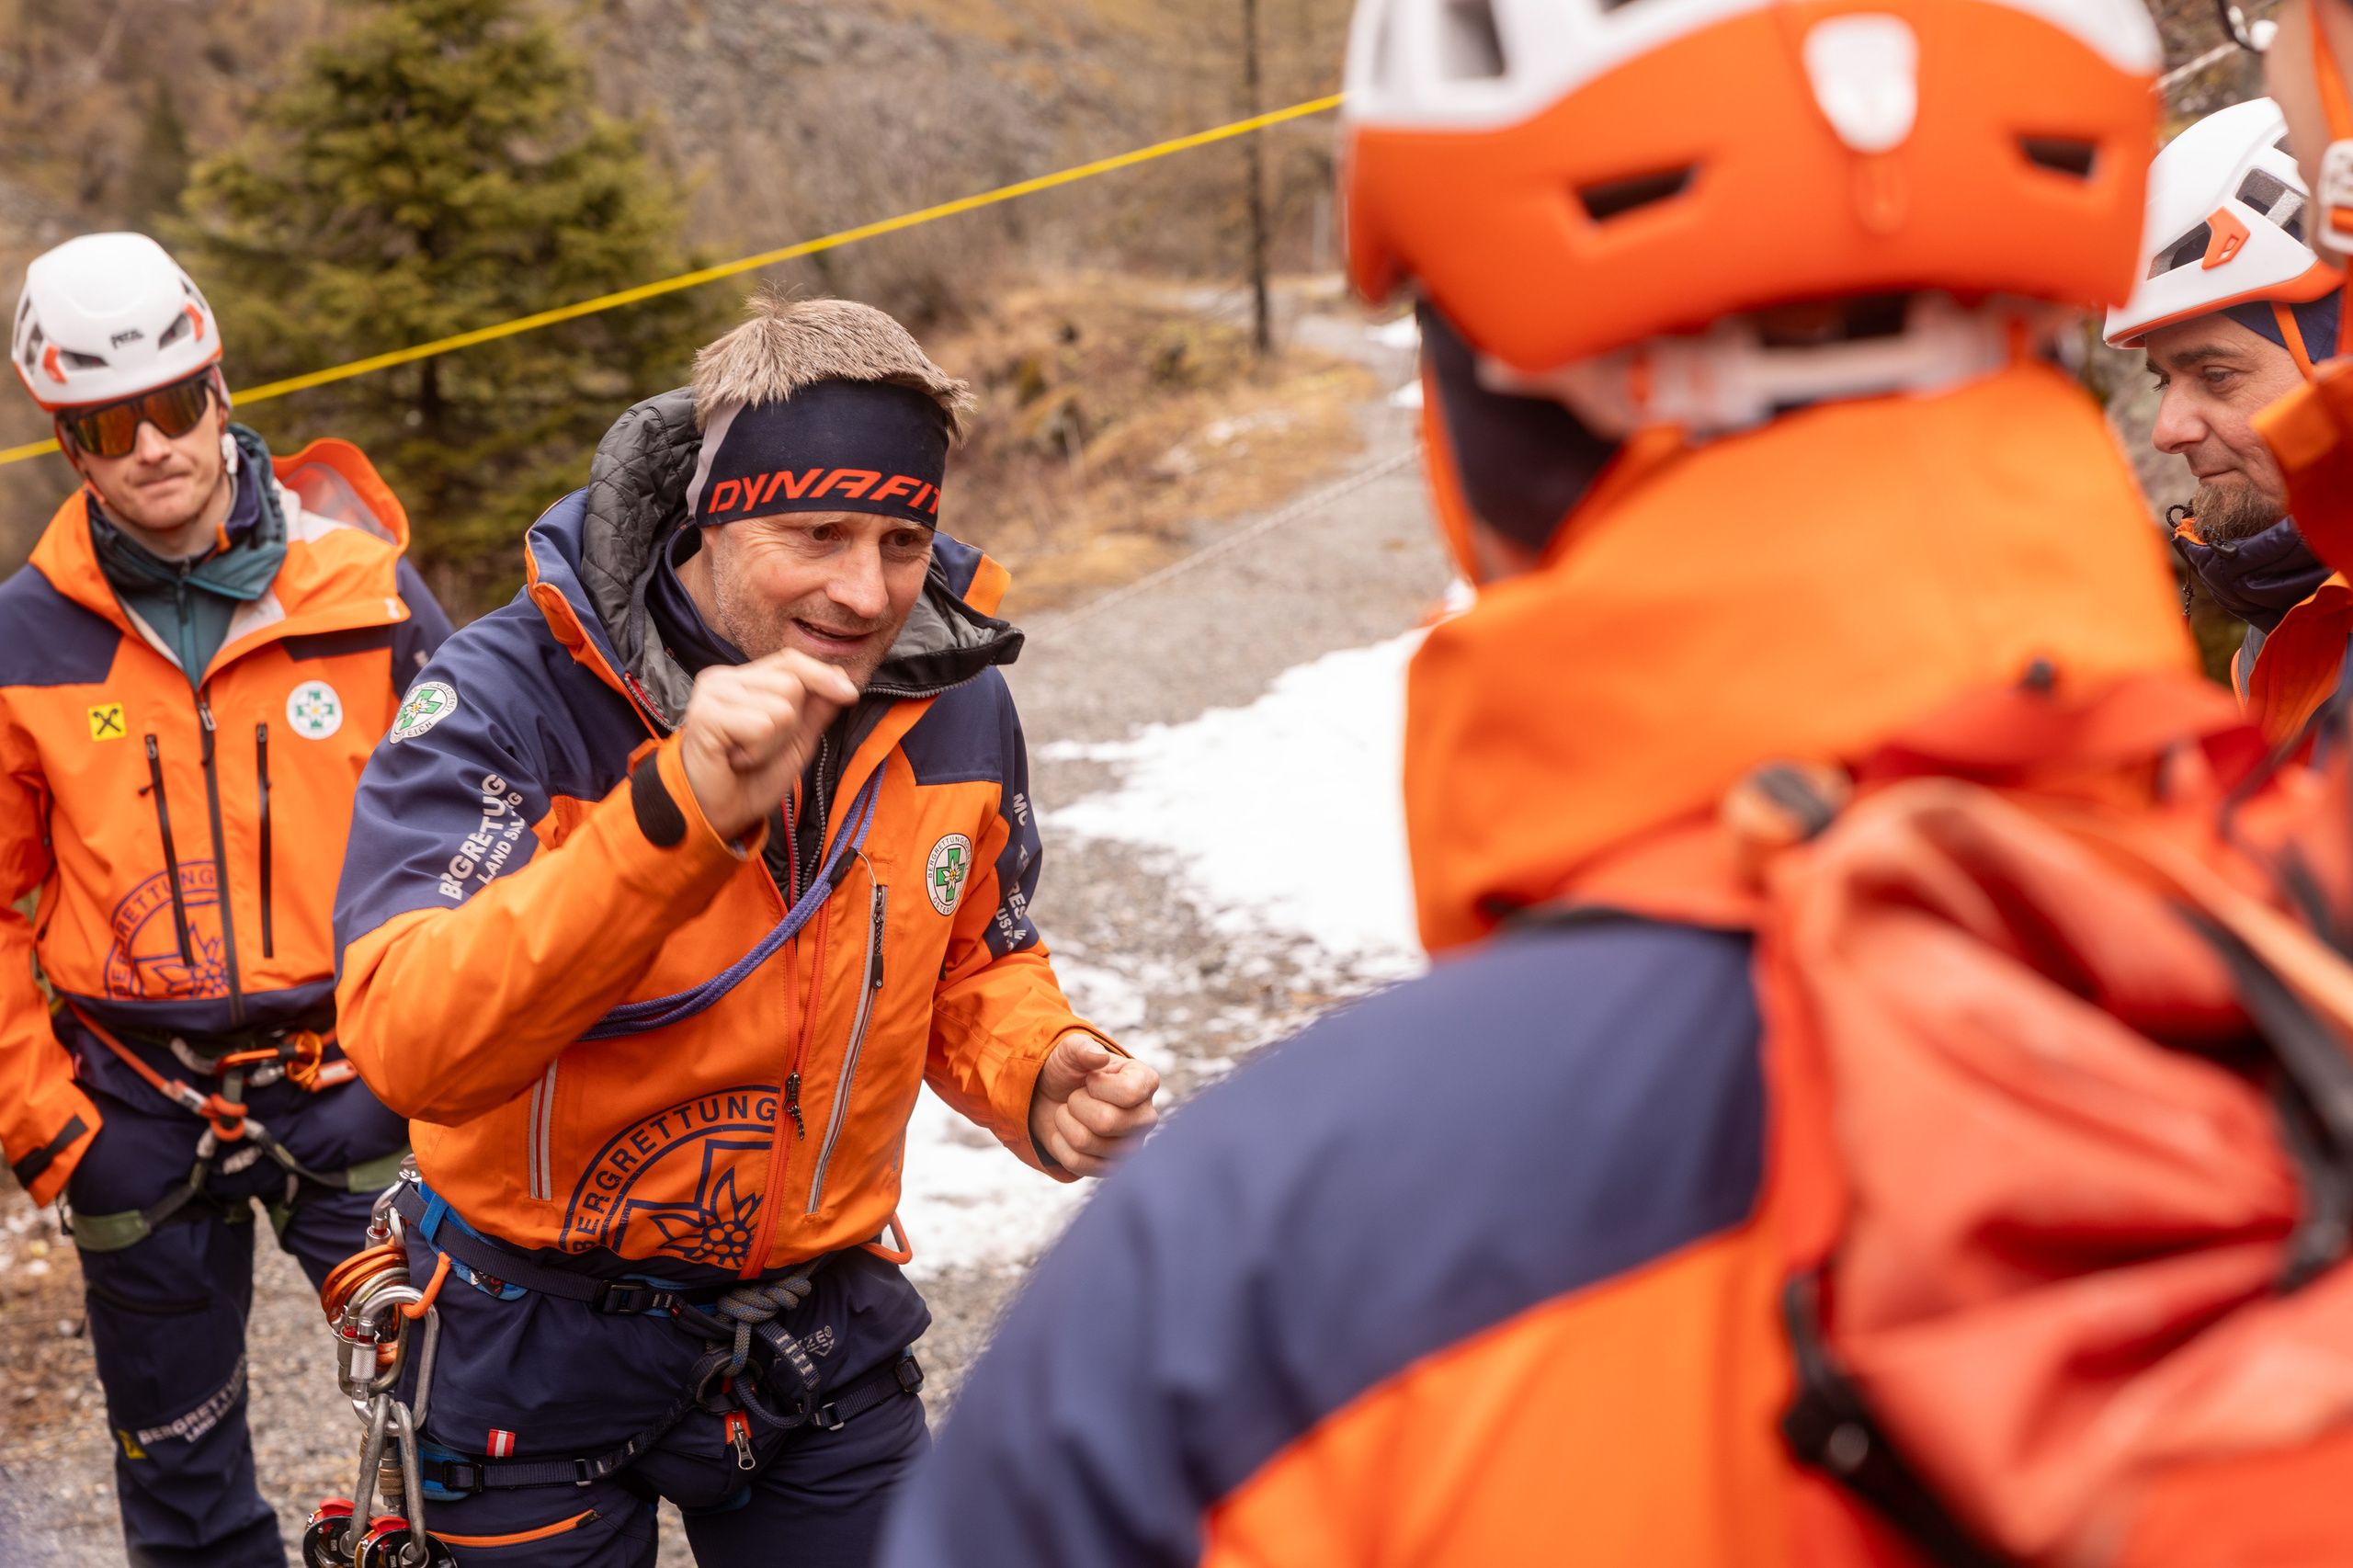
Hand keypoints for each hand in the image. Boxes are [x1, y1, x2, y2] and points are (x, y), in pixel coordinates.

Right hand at [677, 651, 859, 841]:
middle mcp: (724, 679)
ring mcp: (711, 693)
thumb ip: (816, 708)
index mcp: (743, 679)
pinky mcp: (705, 714)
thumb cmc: (752, 778)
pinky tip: (734, 760)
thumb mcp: (796, 741)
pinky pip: (762, 725)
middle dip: (790, 726)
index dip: (823, 676)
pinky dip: (757, 752)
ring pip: (781, 706)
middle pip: (792, 684)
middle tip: (758, 748)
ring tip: (745, 755)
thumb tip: (843, 675)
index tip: (850, 695)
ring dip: (772, 743)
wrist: (717, 815)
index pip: (790, 661)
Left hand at [1028, 1033, 1160, 1176]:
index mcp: (1146, 1083)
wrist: (1051, 1097)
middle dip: (1076, 1104)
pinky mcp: (1111, 1168)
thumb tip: (1098, 1056)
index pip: (1129, 1093)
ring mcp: (1130, 1146)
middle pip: (1106, 1122)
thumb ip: (1082, 1047)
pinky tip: (1064, 1133)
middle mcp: (1145, 1117)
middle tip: (1075, 1096)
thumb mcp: (1070, 1051)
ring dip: (1064, 1122)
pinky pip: (1076, 1162)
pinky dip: (1060, 1144)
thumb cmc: (1069, 1070)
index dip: (1097, 1086)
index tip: (1090, 1079)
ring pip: (1085, 1142)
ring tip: (1069, 1112)